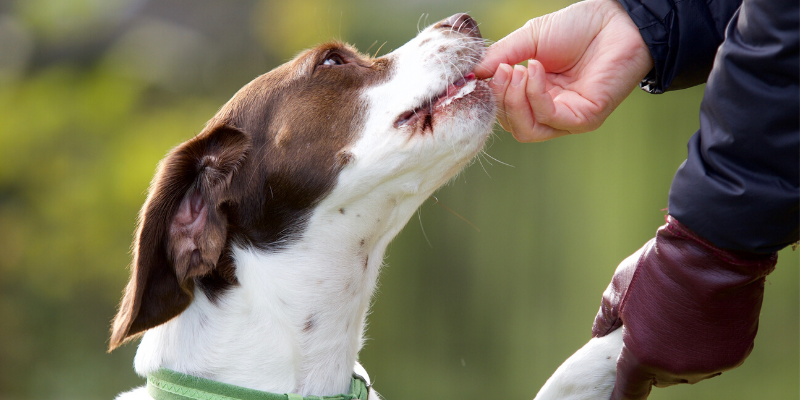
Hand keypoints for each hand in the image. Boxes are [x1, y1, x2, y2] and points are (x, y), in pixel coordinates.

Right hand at [474, 0, 653, 141]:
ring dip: (514, 100)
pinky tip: (535, 69)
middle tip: (500, 70)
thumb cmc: (578, 28)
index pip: (504, 111)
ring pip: (526, 130)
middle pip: (512, 125)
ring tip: (517, 70)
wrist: (616, 20)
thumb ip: (500, 57)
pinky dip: (535, 95)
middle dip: (500, 98)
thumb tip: (472, 74)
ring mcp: (567, 118)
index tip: (482, 72)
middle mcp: (551, 111)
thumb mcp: (529, 39)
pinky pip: (549, 118)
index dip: (490, 95)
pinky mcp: (584, 119)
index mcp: (536, 95)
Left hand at [593, 216, 776, 398]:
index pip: (629, 390)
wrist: (711, 251)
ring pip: (688, 368)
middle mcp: (677, 369)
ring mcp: (709, 364)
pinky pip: (714, 358)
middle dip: (652, 358)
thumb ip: (607, 317)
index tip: (616, 398)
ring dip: (681, 353)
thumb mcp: (619, 288)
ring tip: (678, 319)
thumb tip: (598, 332)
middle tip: (652, 330)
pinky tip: (703, 319)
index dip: (622, 394)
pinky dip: (707, 345)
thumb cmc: (658, 268)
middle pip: (660, 376)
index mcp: (643, 356)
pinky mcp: (735, 355)